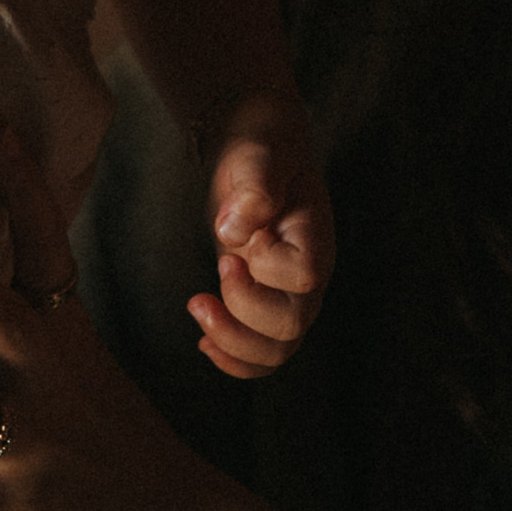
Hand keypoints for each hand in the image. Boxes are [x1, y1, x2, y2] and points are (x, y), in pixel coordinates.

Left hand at [194, 86, 334, 377]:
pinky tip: (204, 340)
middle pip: (291, 325)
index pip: (300, 276)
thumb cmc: (263, 152)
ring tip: (197, 307)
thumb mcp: (259, 156)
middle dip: (240, 314)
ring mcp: (291, 295)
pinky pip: (263, 353)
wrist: (262, 155)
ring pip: (277, 350)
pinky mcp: (268, 304)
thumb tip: (234, 230)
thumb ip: (256, 186)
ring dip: (232, 343)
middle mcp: (310, 274)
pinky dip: (234, 358)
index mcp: (314, 238)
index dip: (262, 267)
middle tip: (210, 276)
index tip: (232, 240)